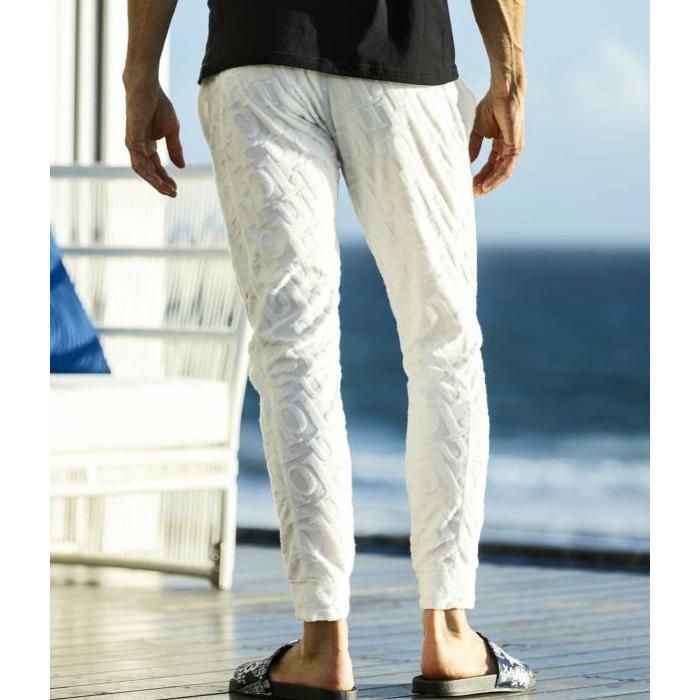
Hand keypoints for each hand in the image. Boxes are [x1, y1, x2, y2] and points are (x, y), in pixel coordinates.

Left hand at [124, 79, 184, 196]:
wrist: (148, 87)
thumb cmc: (159, 105)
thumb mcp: (172, 131)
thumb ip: (175, 149)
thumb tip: (181, 167)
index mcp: (148, 145)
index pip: (156, 167)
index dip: (166, 178)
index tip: (176, 188)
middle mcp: (139, 147)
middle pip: (149, 171)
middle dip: (161, 184)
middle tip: (173, 194)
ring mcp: (134, 144)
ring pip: (143, 170)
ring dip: (155, 182)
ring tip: (167, 190)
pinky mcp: (131, 140)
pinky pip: (138, 161)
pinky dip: (147, 172)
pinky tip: (157, 180)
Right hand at [469, 89, 524, 196]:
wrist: (502, 93)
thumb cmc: (491, 106)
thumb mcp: (478, 131)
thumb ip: (473, 147)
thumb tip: (468, 161)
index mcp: (500, 145)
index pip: (489, 166)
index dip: (478, 176)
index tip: (467, 186)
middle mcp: (508, 149)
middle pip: (494, 172)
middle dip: (482, 184)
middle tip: (470, 195)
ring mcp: (513, 149)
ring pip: (501, 174)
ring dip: (488, 185)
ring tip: (476, 193)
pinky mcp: (515, 147)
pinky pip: (506, 168)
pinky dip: (495, 178)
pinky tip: (486, 186)